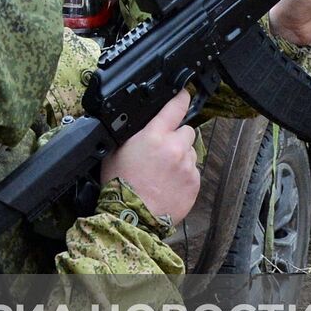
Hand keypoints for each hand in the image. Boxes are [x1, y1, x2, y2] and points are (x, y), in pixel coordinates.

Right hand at [100, 89, 198, 220]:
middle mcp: (174, 147)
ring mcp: (187, 166)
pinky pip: (193, 171)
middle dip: (177, 137)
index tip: (184, 93)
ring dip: (181, 156)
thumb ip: (132, 133)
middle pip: (186, 130)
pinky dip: (184, 175)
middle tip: (162, 150)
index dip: (181, 97)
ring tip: (164, 171)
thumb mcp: (116, 150)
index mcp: (154, 135)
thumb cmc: (120, 185)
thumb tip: (137, 122)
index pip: (175, 107)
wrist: (133, 216)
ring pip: (190, 151)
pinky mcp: (194, 183)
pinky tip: (169, 183)